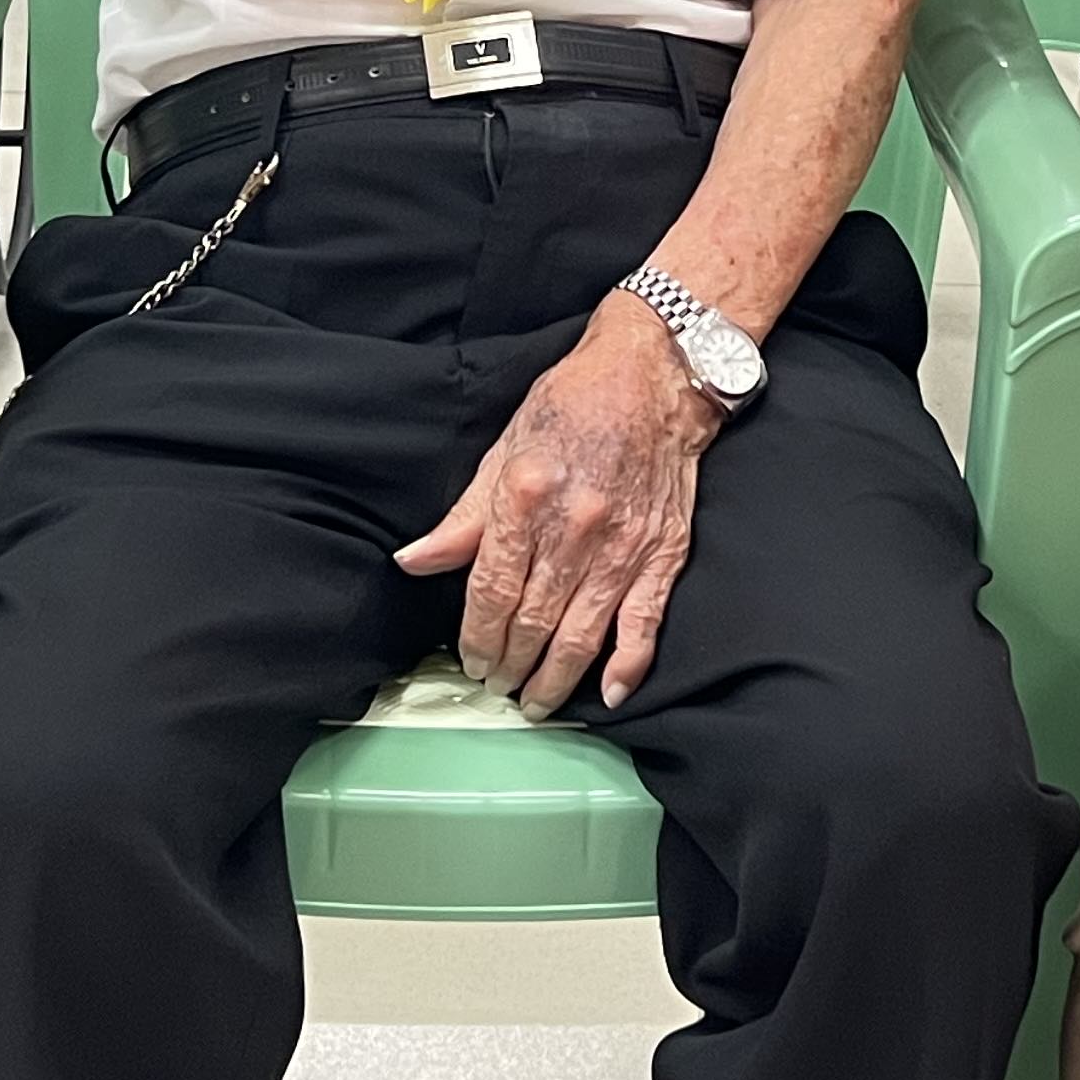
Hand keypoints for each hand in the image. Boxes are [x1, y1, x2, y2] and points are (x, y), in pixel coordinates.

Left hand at [394, 291, 720, 712]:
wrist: (655, 376)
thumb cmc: (574, 403)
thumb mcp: (506, 446)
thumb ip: (465, 515)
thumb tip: (416, 560)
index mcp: (525, 496)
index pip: (491, 591)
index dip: (477, 637)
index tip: (471, 660)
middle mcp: (574, 528)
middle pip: (532, 622)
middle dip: (509, 665)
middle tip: (497, 686)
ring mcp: (623, 546)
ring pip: (582, 636)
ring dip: (555, 679)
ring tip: (535, 702)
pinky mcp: (664, 554)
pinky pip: (644, 625)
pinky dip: (627, 667)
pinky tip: (607, 695)